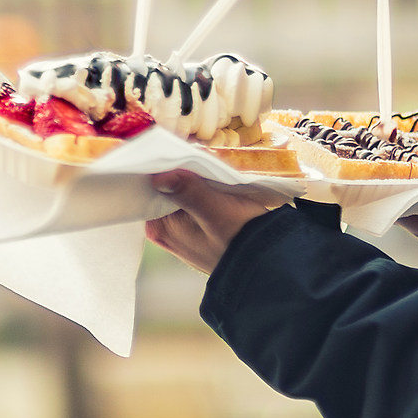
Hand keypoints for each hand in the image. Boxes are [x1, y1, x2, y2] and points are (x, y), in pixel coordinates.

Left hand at [144, 173, 285, 274]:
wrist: (267, 264)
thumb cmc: (240, 239)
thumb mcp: (215, 211)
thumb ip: (188, 191)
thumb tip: (159, 177)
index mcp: (159, 228)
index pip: (150, 189)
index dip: (164, 168)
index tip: (180, 152)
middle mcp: (164, 233)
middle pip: (165, 191)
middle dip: (181, 175)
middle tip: (202, 163)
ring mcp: (180, 235)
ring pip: (181, 197)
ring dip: (195, 184)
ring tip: (214, 176)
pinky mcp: (197, 234)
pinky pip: (193, 206)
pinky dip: (203, 195)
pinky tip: (218, 190)